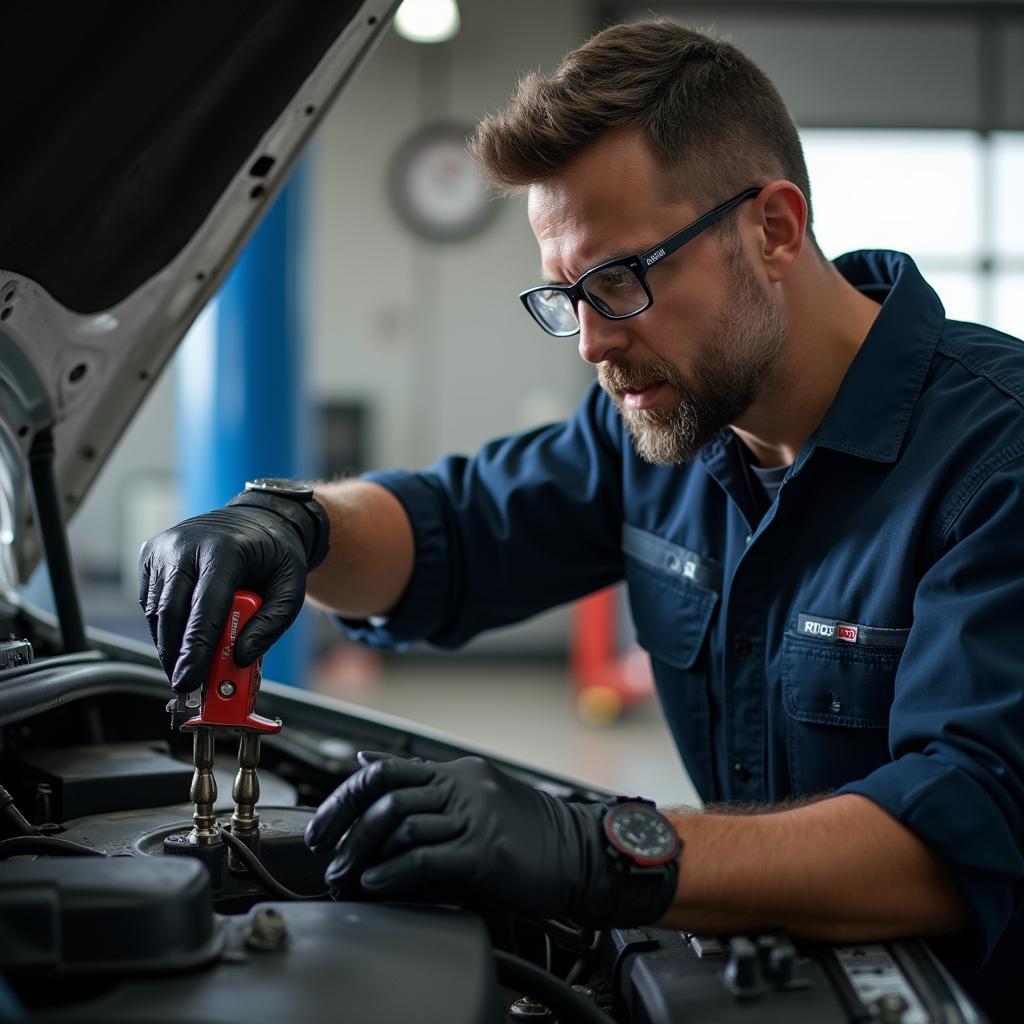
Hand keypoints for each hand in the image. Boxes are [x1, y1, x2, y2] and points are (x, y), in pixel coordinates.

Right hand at [138, 502, 308, 692]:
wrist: (259, 518)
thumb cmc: (275, 555)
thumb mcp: (291, 588)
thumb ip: (271, 624)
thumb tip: (239, 658)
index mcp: (223, 550)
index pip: (204, 608)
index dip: (195, 649)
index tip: (189, 681)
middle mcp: (186, 545)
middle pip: (172, 613)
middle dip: (176, 656)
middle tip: (186, 687)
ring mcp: (164, 548)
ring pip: (157, 611)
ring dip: (169, 644)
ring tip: (187, 668)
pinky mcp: (151, 554)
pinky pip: (151, 601)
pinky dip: (165, 626)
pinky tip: (183, 638)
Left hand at [304, 752, 678, 927]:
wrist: (582, 853)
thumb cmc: (530, 830)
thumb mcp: (476, 793)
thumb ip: (424, 779)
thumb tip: (367, 760)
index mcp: (459, 772)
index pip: (386, 769)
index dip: (346, 793)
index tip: (324, 821)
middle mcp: (464, 787)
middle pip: (384, 793)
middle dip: (341, 820)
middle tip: (321, 847)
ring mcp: (476, 818)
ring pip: (399, 823)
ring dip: (360, 851)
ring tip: (342, 874)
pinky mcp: (485, 854)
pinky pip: (425, 857)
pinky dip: (392, 871)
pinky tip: (375, 882)